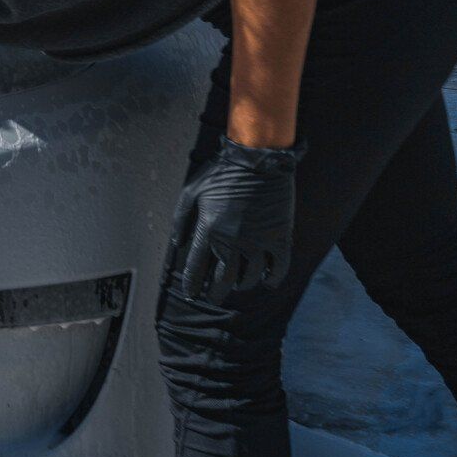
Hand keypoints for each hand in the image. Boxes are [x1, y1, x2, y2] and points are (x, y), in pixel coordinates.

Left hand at [172, 136, 302, 302]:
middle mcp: (232, 242)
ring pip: (249, 277)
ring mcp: (258, 242)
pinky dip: (272, 279)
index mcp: (208, 231)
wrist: (258, 160)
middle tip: (212, 297)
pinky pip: (278, 268)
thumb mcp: (191, 191)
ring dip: (241, 284)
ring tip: (237, 284)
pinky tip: (266, 281)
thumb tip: (176, 245)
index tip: (192, 293)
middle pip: (223, 280)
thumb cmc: (221, 173)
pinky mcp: (280, 238)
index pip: (196, 268)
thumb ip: (180, 219)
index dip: (192, 285)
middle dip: (215, 292)